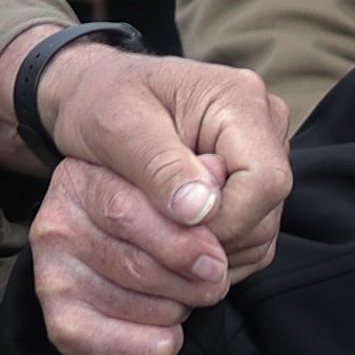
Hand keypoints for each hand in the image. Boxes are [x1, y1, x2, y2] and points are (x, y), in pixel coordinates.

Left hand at [17, 33, 287, 354]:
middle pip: (266, 216)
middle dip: (214, 247)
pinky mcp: (245, 186)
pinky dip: (208, 254)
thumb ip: (159, 166)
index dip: (224, 225)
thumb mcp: (117, 128)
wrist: (87, 97)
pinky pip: (243, 238)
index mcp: (240, 101)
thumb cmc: (98, 104)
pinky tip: (168, 249)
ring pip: (257, 235)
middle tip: (158, 256)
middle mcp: (263, 128)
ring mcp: (258, 158)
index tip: (178, 240)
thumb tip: (200, 209)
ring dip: (209, 257)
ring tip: (155, 250)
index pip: (264, 184)